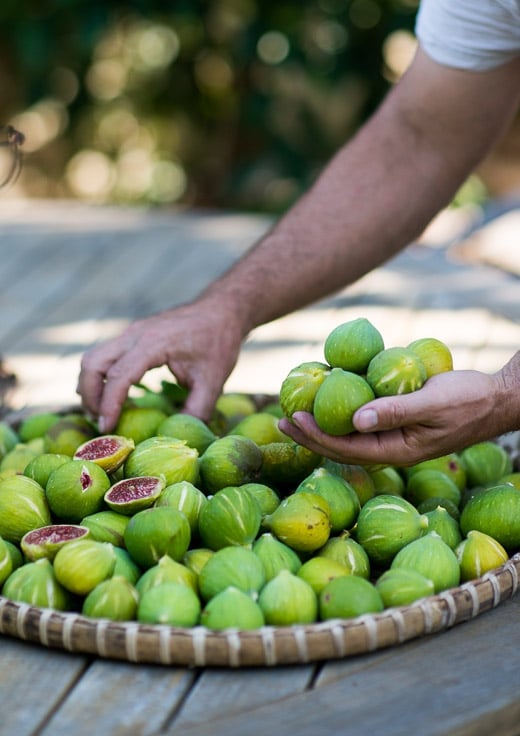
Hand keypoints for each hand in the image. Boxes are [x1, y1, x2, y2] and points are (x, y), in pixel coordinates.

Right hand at [77, 299, 244, 431]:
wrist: (221, 310)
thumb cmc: (218, 342)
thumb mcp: (213, 380)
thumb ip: (197, 410)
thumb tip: (177, 436)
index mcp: (153, 343)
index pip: (119, 376)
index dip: (109, 405)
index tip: (107, 428)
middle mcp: (135, 334)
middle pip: (92, 363)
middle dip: (89, 396)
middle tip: (100, 422)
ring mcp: (131, 332)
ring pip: (93, 357)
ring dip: (90, 385)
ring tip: (102, 412)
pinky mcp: (132, 335)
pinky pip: (104, 355)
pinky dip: (100, 376)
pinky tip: (113, 396)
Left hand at [278, 369, 502, 466]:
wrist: (495, 399)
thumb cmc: (467, 400)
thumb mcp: (431, 403)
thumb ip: (394, 412)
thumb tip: (355, 420)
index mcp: (397, 451)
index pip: (345, 448)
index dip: (315, 436)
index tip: (292, 418)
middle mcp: (391, 448)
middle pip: (340, 446)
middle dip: (309, 435)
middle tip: (280, 420)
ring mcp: (395, 438)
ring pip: (349, 435)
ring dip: (321, 425)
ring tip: (296, 412)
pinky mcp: (398, 424)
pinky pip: (363, 422)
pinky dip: (342, 412)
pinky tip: (329, 399)